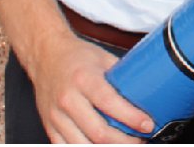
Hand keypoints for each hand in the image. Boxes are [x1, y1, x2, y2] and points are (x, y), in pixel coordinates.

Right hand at [26, 32, 151, 143]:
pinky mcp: (49, 127)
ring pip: (84, 145)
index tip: (148, 124)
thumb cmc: (76, 57)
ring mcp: (56, 116)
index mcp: (84, 79)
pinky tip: (102, 146)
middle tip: (140, 139)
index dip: (131, 118)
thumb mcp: (103, 58)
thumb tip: (147, 89)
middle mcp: (68, 99)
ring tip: (125, 144)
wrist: (45, 56)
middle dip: (125, 141)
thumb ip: (122, 77)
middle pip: (99, 132)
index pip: (110, 103)